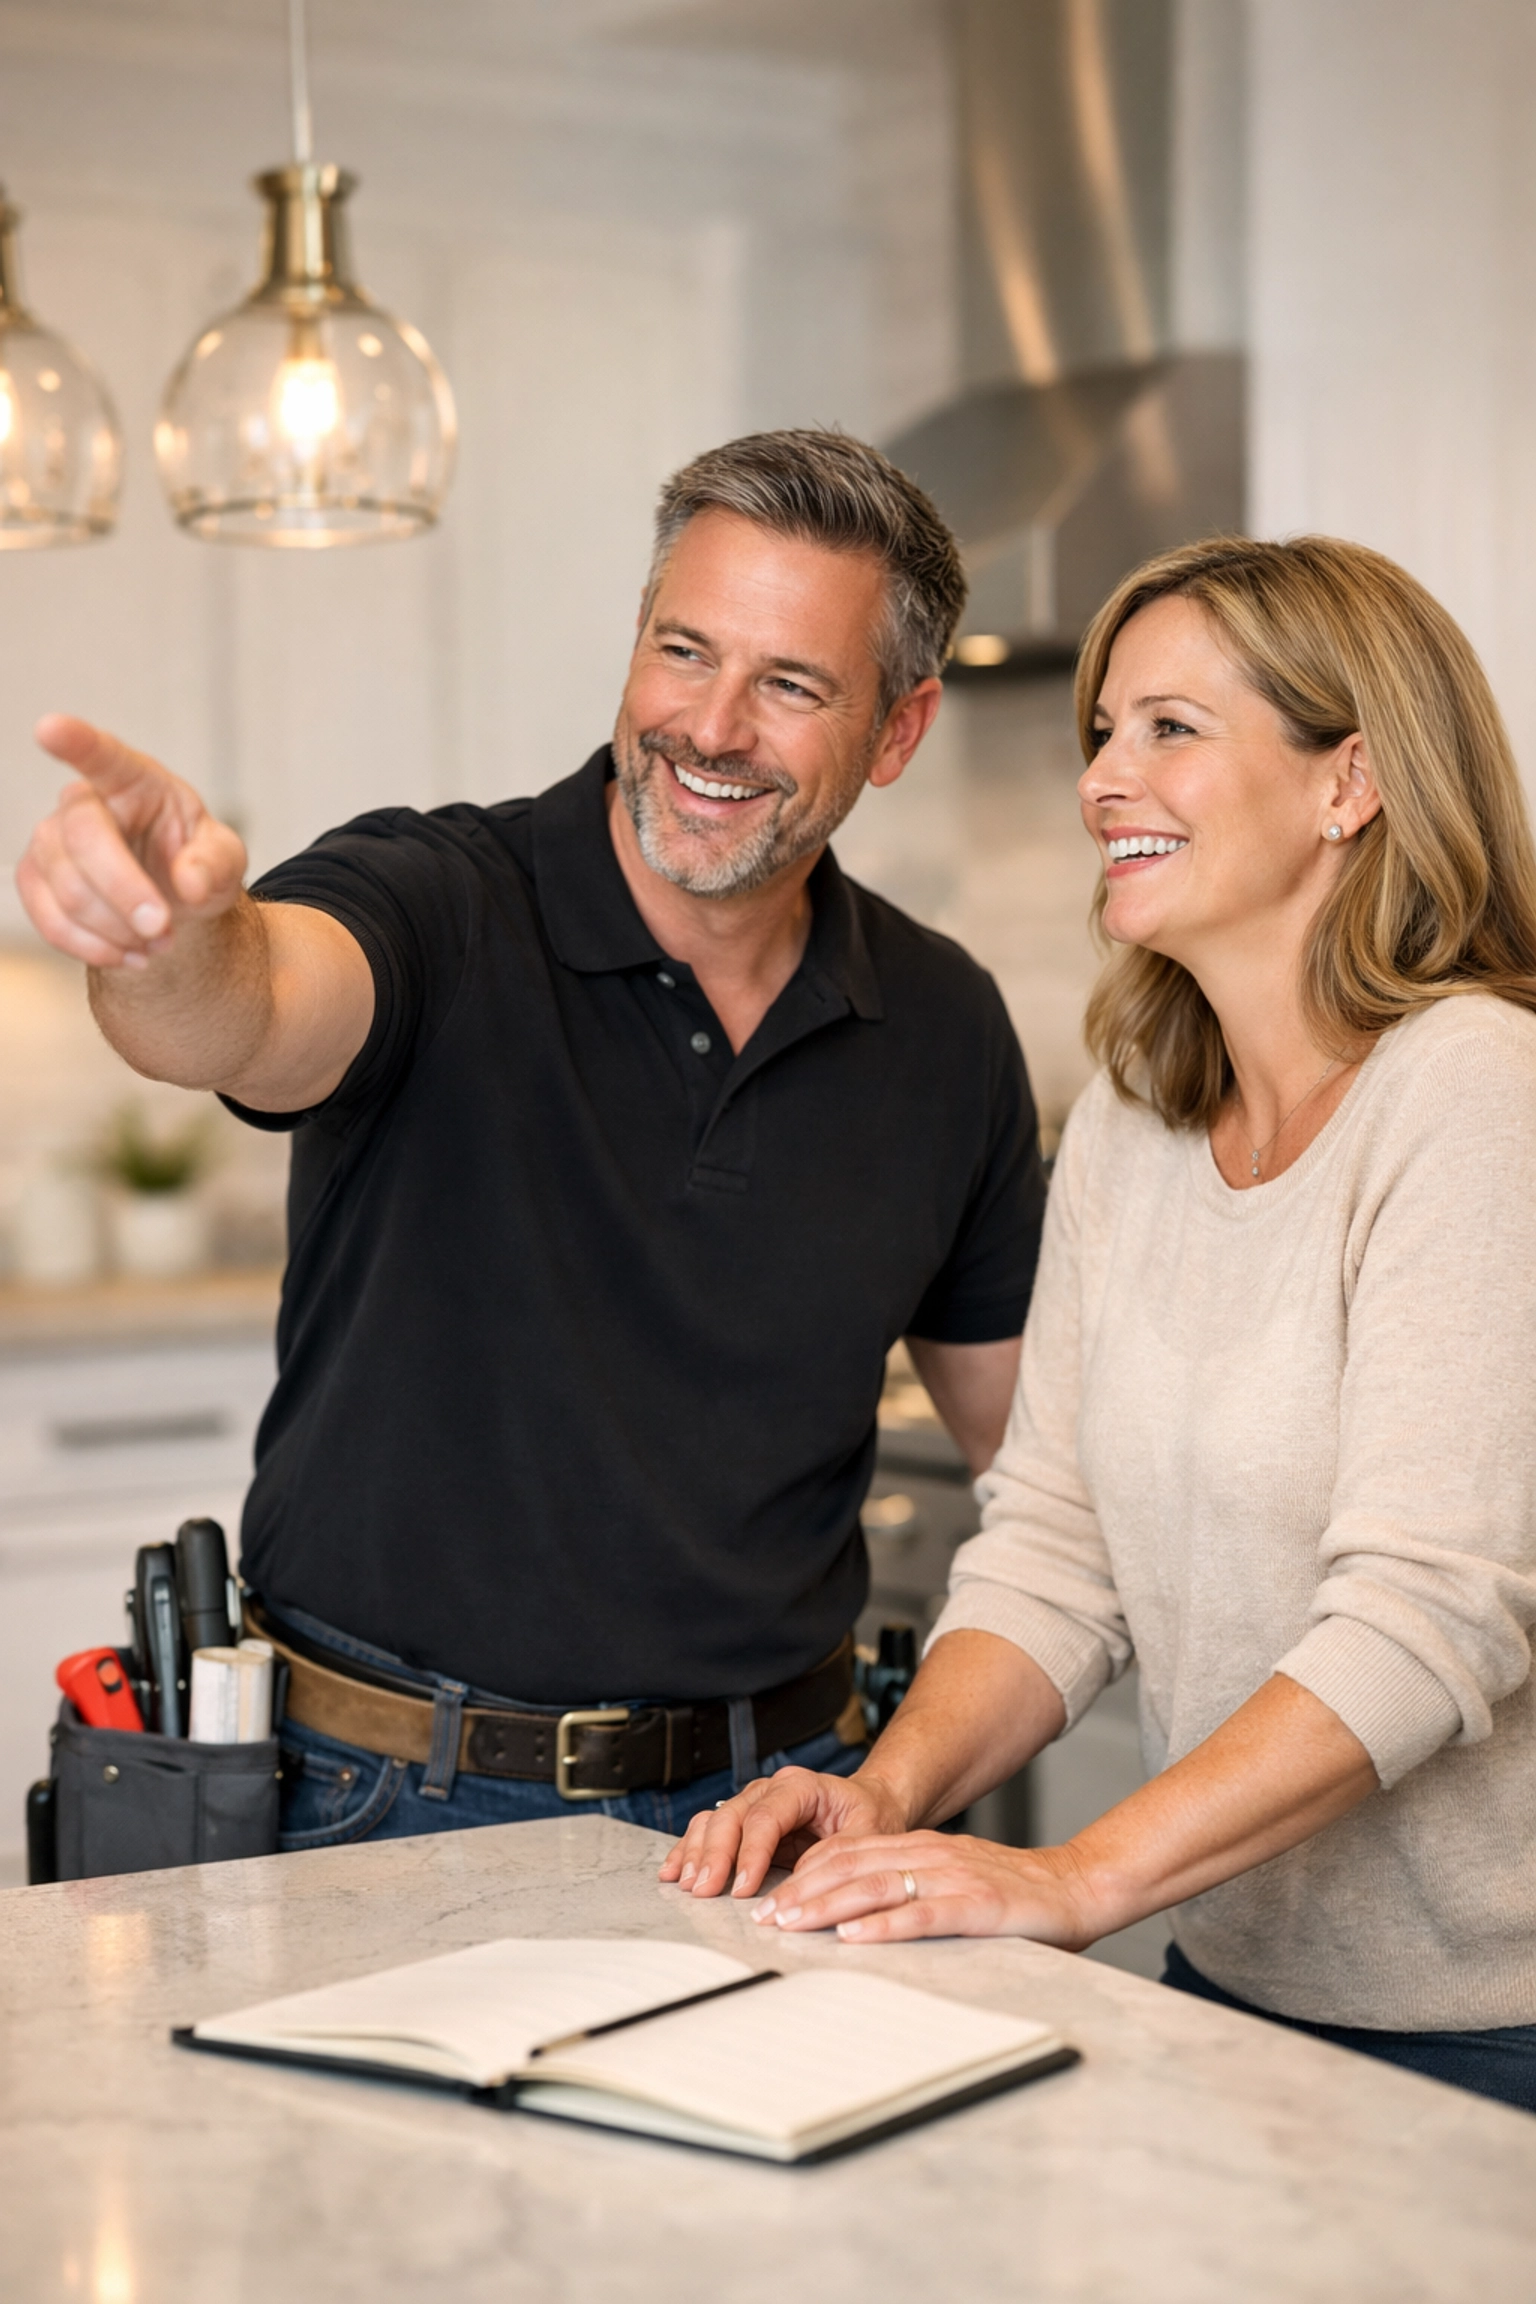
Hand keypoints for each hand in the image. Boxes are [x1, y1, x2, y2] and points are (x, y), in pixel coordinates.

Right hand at [17, 716, 246, 968]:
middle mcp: (83, 802)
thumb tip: (190, 883)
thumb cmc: (194, 863)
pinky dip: (94, 949)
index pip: (102, 755)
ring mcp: (50, 840)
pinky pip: (50, 922)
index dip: (75, 742)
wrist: (169, 901)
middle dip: (125, 893)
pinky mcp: (35, 881)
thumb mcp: (224, 861)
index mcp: (134, 780)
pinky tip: (130, 956)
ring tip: (158, 943)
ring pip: (66, 889)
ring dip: (116, 930)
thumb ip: (217, 865)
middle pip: (83, 839)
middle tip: (164, 930)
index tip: (49, 728)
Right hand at [658, 1767, 907, 1900]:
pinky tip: (673, 1872)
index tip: (743, 1888)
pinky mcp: (745, 1822)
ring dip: (696, 1853)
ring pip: (713, 1820)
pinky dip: (689, 1850)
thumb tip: (802, 1880)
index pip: (766, 1816)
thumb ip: (838, 1852)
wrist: (871, 1803)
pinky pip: (709, 1830)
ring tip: (686, 1884)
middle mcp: (771, 1789)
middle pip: (732, 1816)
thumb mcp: (869, 1833)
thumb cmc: (871, 1816)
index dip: (751, 1852)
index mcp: (801, 1786)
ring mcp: (753, 1803)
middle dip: (714, 1855)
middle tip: (703, 1890)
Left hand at [751, 1828, 1100, 1947]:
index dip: (805, 1873)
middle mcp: (932, 1854)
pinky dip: (885, 1925)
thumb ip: (912, 1887)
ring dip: (828, 1906)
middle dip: (803, 1891)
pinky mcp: (980, 1906)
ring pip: (877, 1885)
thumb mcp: (954, 1878)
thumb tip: (857, 1913)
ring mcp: (955, 1878)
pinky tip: (856, 1938)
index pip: (849, 1852)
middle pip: (851, 1866)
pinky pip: (924, 1915)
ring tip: (793, 1924)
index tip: (770, 1897)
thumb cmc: (1015, 1894)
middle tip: (765, 1917)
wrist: (1079, 1886)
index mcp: (922, 1846)